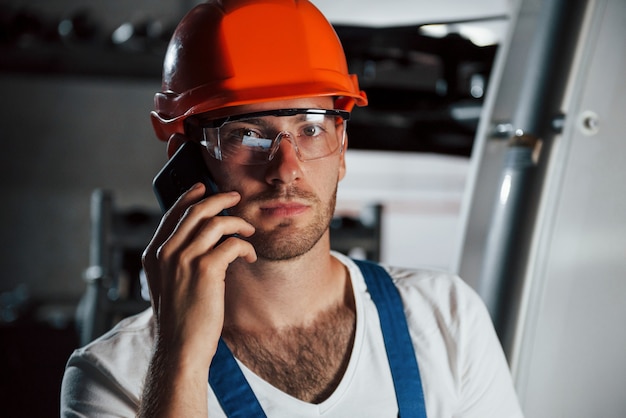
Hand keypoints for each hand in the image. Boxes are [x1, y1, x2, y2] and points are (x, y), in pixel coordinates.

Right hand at [142, 182, 256, 364]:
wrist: (180, 347)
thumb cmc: (179, 319)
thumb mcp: (168, 284)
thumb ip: (176, 259)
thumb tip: (200, 236)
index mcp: (154, 254)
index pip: (172, 213)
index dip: (190, 196)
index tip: (204, 188)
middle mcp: (166, 252)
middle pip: (196, 210)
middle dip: (219, 199)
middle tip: (236, 198)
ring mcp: (184, 259)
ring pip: (216, 222)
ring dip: (238, 223)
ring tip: (249, 231)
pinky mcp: (206, 269)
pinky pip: (232, 243)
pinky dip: (245, 246)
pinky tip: (249, 257)